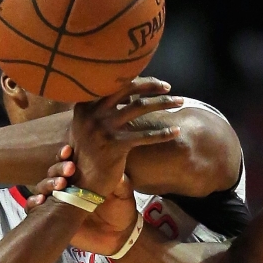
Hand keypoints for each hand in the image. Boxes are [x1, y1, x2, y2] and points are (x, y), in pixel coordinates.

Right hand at [27, 147, 140, 254]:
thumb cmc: (122, 211)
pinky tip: (40, 201)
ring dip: (47, 184)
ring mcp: (59, 203)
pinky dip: (34, 203)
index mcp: (83, 178)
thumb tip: (115, 170)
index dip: (65, 155)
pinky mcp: (53, 218)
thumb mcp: (124, 195)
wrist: (118, 237)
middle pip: (53, 173)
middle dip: (58, 169)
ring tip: (59, 185)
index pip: (69, 162)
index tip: (68, 150)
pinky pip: (36, 209)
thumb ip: (119, 183)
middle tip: (70, 170)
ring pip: (43, 188)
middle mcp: (68, 188)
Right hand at [69, 77, 182, 197]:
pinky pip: (145, 136)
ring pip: (140, 107)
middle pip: (129, 88)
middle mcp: (93, 113)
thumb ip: (101, 109)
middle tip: (168, 87)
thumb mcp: (87, 126)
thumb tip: (128, 94)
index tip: (154, 82)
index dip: (138, 81)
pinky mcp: (115, 146)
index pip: (115, 84)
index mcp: (85, 105)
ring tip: (180, 101)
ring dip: (163, 102)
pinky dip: (163, 133)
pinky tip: (176, 131)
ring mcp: (104, 129)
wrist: (82, 181)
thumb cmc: (90, 153)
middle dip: (152, 85)